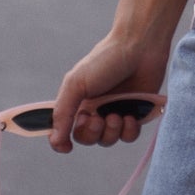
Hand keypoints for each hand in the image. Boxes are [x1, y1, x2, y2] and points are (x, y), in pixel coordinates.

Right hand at [49, 33, 168, 153]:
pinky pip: (129, 136)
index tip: (68, 146)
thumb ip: (63, 113)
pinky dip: (129, 131)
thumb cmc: (105, 61)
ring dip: (111, 132)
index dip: (63, 140)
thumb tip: (54, 141)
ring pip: (108, 140)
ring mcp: (115, 111)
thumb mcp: (76, 84)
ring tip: (116, 115)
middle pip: (87, 139)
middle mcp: (95, 109)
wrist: (139, 48)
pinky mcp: (136, 113)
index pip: (64, 130)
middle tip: (97, 118)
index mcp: (77, 101)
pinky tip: (130, 116)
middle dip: (91, 134)